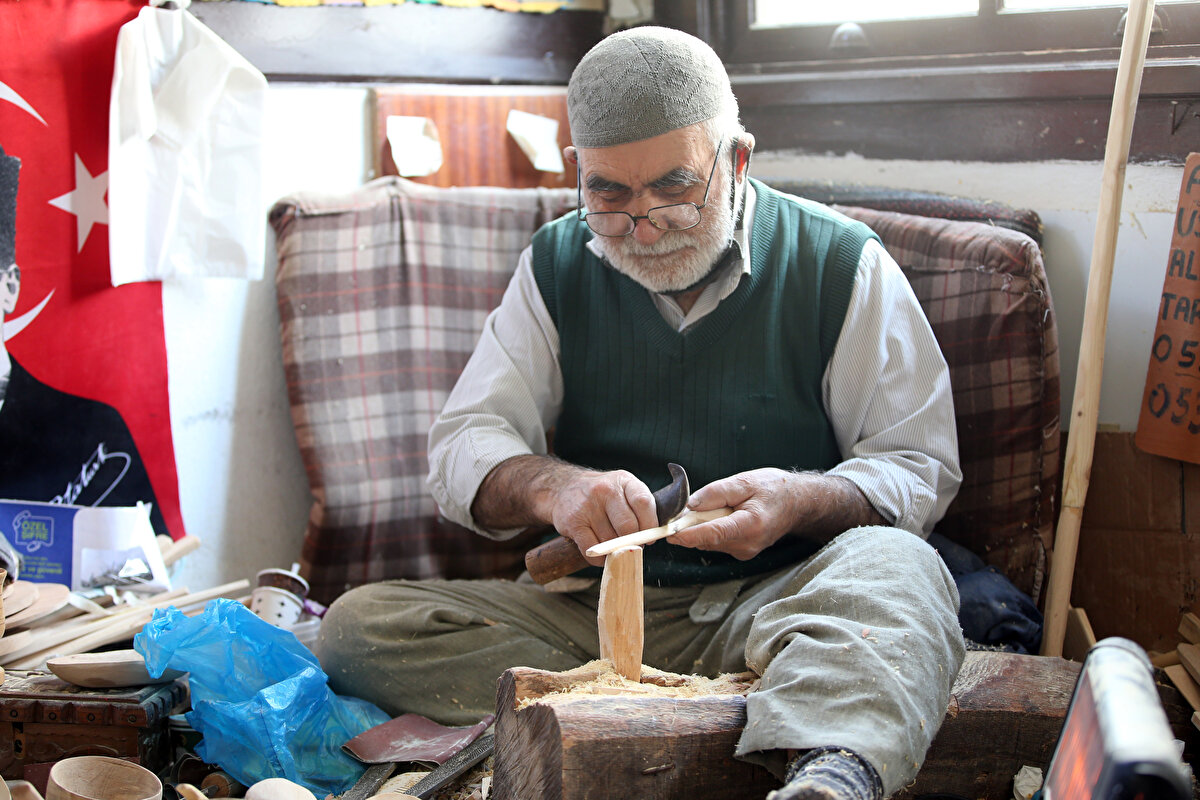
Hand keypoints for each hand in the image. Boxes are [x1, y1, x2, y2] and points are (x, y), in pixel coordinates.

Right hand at [549, 469, 657, 566]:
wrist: (565, 488)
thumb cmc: (603, 494)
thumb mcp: (623, 489)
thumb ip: (640, 508)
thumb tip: (655, 536)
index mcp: (624, 481)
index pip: (644, 503)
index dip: (650, 524)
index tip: (650, 536)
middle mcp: (605, 490)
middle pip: (628, 526)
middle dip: (633, 541)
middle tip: (630, 544)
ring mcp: (587, 506)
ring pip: (611, 541)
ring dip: (615, 549)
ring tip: (612, 543)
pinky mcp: (573, 523)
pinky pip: (593, 550)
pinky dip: (600, 557)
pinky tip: (601, 552)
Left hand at [668, 468, 800, 559]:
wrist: (796, 503)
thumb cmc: (773, 488)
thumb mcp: (744, 481)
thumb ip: (716, 493)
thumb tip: (689, 506)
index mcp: (750, 525)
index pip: (712, 534)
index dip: (687, 534)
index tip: (668, 533)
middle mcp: (747, 544)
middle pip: (706, 538)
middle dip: (691, 525)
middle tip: (687, 507)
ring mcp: (745, 552)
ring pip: (709, 541)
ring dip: (702, 526)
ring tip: (717, 506)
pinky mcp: (741, 552)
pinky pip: (716, 542)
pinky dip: (711, 529)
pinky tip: (722, 515)